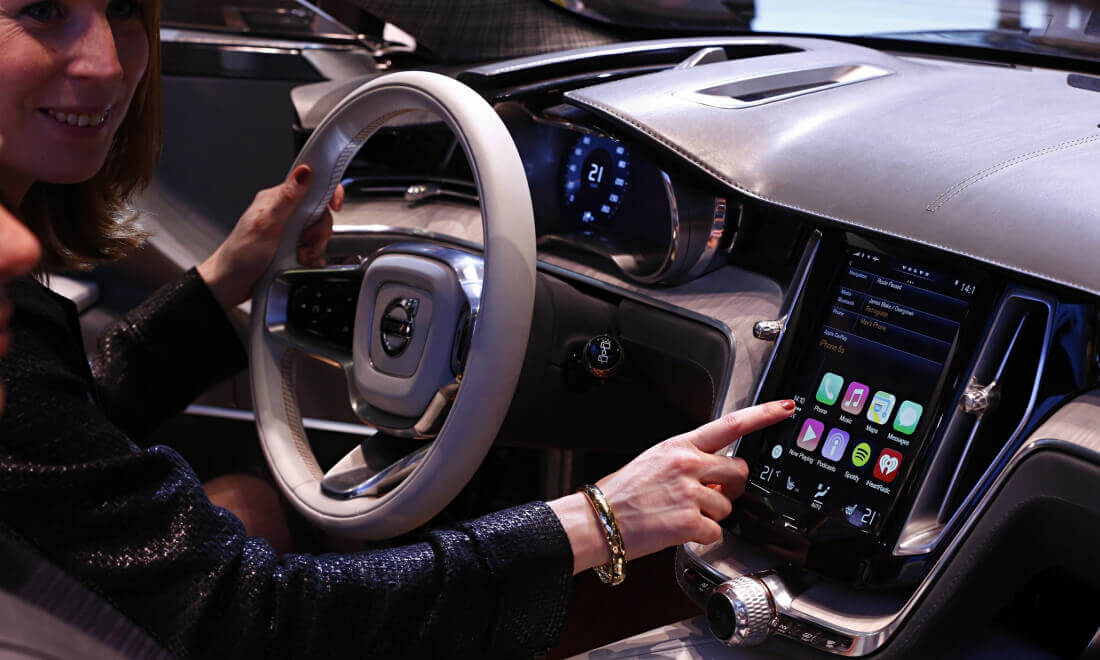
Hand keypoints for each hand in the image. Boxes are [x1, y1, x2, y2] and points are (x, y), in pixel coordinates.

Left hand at [197, 165, 344, 308]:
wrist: (230, 284)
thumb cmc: (239, 254)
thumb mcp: (266, 224)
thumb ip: (288, 198)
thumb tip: (304, 172)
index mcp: (277, 200)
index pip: (310, 185)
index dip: (328, 192)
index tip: (334, 206)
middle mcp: (285, 214)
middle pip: (320, 213)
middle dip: (319, 230)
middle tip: (307, 241)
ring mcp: (289, 232)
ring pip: (319, 234)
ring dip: (315, 248)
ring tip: (300, 255)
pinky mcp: (292, 249)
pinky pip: (315, 251)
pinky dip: (313, 259)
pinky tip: (301, 263)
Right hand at [549, 400, 794, 573]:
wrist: (598, 521)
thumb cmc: (621, 493)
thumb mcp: (654, 461)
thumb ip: (689, 461)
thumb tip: (716, 473)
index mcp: (679, 446)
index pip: (730, 424)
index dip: (763, 415)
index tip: (785, 408)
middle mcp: (688, 465)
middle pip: (738, 472)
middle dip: (729, 486)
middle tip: (706, 494)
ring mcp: (690, 493)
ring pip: (727, 506)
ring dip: (711, 515)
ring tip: (681, 514)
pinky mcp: (690, 522)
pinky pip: (716, 532)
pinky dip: (701, 536)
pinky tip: (679, 530)